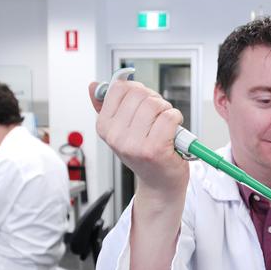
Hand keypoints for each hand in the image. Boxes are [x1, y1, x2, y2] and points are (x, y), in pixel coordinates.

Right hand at [88, 79, 188, 197]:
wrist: (159, 183)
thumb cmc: (143, 155)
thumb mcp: (120, 130)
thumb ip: (107, 106)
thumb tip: (94, 86)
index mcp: (104, 127)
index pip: (119, 88)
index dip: (136, 90)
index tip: (141, 103)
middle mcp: (116, 137)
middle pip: (139, 92)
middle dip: (153, 99)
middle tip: (156, 116)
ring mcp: (134, 145)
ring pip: (155, 103)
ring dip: (166, 109)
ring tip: (164, 125)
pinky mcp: (155, 149)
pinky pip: (170, 116)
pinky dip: (176, 119)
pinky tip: (172, 131)